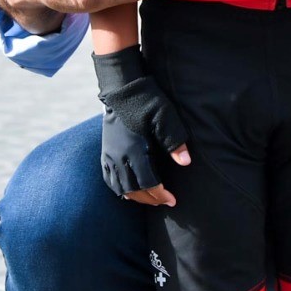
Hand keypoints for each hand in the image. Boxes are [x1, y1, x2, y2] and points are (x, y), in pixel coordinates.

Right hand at [95, 48, 190, 202]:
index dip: (160, 194)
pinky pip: (108, 178)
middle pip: (133, 189)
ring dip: (135, 197)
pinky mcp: (105, 150)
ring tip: (150, 199)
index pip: (147, 183)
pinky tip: (129, 191)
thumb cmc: (147, 101)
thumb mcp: (165, 117)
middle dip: (150, 199)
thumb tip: (185, 162)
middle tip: (165, 202)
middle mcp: (118, 156)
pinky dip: (119, 189)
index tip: (172, 200)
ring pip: (119, 187)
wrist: (122, 88)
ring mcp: (109, 154)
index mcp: (134, 150)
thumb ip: (174, 141)